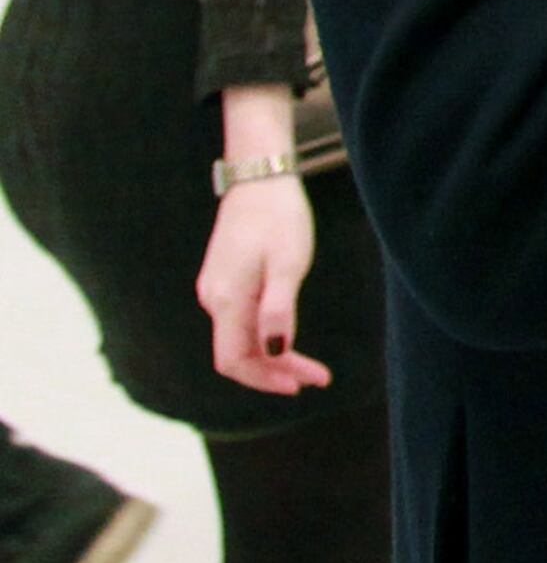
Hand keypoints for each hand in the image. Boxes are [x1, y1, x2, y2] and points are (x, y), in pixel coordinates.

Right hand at [199, 95, 331, 396]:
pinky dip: (265, 337)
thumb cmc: (280, 217)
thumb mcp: (288, 264)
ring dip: (272, 357)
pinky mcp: (225, 279)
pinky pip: (240, 321)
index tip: (301, 385)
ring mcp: (216, 289)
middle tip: (317, 378)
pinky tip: (288, 338)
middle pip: (238, 354)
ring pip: (239, 339)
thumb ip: (279, 309)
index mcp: (226, 298)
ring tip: (310, 367)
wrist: (260, 177)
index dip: (265, 379)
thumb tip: (276, 351)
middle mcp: (214, 298)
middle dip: (275, 371)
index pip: (235, 360)